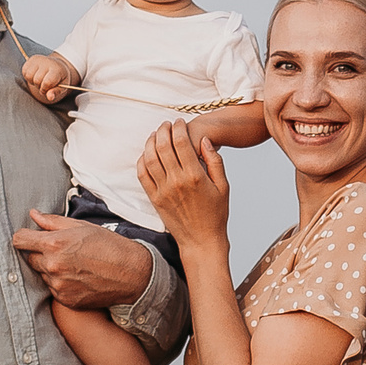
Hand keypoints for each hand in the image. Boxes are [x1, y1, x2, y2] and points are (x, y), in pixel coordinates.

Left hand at [11, 212, 152, 307]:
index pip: (19, 240)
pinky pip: (53, 290)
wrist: (131, 274)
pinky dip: (61, 284)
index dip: (23, 237)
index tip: (28, 237)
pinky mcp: (65, 299)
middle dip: (40, 254)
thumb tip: (33, 215)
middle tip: (61, 251)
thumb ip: (53, 222)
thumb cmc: (108, 246)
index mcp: (54, 243)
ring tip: (74, 265)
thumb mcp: (82, 227)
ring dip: (51, 270)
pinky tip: (79, 277)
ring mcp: (58, 285)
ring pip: (42, 275)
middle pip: (29, 259)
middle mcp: (53, 266)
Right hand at [21, 53, 73, 103]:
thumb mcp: (63, 87)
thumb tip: (49, 97)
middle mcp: (47, 62)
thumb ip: (56, 92)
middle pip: (37, 80)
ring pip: (28, 76)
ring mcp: (39, 59)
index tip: (47, 90)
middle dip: (39, 86)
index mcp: (57, 69)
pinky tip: (35, 75)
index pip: (47, 82)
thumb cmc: (60, 78)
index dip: (45, 89)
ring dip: (33, 82)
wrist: (58, 65)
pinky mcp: (32, 59)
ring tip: (40, 80)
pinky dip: (28, 77)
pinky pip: (24, 71)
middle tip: (44, 85)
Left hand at [138, 120, 230, 252]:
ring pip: (149, 158)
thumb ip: (214, 161)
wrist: (201, 241)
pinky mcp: (154, 199)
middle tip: (166, 124)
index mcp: (195, 177)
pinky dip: (142, 160)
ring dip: (150, 142)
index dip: (178, 128)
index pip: (182, 142)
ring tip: (156, 135)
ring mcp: (163, 191)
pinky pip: (142, 174)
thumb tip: (204, 140)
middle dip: (163, 130)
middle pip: (163, 146)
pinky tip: (147, 153)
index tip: (179, 122)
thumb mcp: (223, 186)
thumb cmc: (216, 214)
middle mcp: (176, 182)